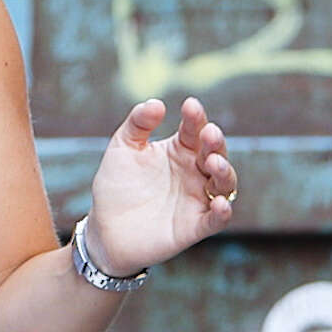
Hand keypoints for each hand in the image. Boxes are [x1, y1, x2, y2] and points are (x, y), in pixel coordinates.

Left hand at [82, 96, 235, 277]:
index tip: (190, 105)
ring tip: (214, 162)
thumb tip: (157, 103)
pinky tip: (220, 203)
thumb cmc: (117, 184)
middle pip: (215, 153)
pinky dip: (223, 212)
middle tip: (208, 132)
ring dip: (224, 171)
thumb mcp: (122, 148)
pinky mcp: (195, 226)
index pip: (194, 130)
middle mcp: (194, 172)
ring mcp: (198, 199)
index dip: (195, 117)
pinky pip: (216, 220)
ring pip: (224, 183)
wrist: (106, 228)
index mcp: (180, 150)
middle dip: (215, 142)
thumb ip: (138, 123)